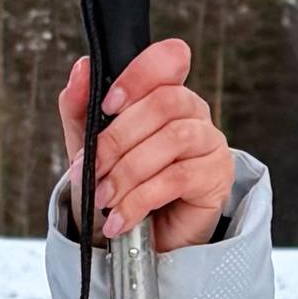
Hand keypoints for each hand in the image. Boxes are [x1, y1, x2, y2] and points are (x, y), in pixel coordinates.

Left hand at [56, 39, 233, 252]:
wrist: (135, 239)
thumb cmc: (117, 184)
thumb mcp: (87, 146)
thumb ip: (80, 108)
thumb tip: (81, 69)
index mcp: (163, 93)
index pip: (169, 59)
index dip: (140, 75)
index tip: (108, 105)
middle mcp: (192, 112)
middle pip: (164, 103)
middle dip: (118, 138)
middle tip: (92, 169)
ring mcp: (209, 142)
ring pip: (173, 139)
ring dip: (128, 171)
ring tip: (104, 198)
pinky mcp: (216, 177)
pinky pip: (178, 178)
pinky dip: (140, 199)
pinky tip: (120, 217)